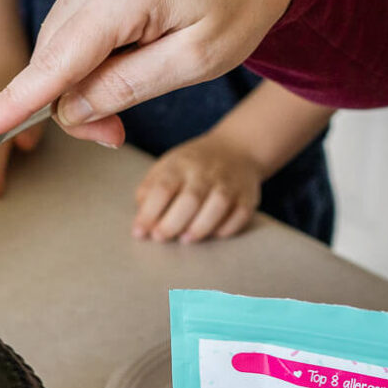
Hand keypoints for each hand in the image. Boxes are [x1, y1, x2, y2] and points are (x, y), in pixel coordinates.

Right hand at [0, 0, 299, 144]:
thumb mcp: (198, 61)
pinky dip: (88, 44)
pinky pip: (72, 15)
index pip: (57, 60)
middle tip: (115, 133)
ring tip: (136, 79)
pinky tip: (129, 46)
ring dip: (81, 73)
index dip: (17, 101)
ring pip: (60, 38)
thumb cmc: (242, 2)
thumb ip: (127, 87)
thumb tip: (68, 109)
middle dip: (74, 100)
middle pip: (54, 55)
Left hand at [133, 131, 263, 242]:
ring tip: (185, 239)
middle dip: (172, 223)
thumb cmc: (193, 165)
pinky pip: (240, 214)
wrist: (238, 148)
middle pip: (190, 199)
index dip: (149, 213)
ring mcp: (229, 183)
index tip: (139, 232)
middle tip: (160, 238)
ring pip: (218, 205)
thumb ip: (150, 191)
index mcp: (180, 164)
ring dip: (200, 227)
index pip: (163, 188)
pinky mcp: (248, 196)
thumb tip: (141, 223)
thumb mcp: (166, 167)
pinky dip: (227, 228)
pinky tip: (213, 234)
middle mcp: (206, 172)